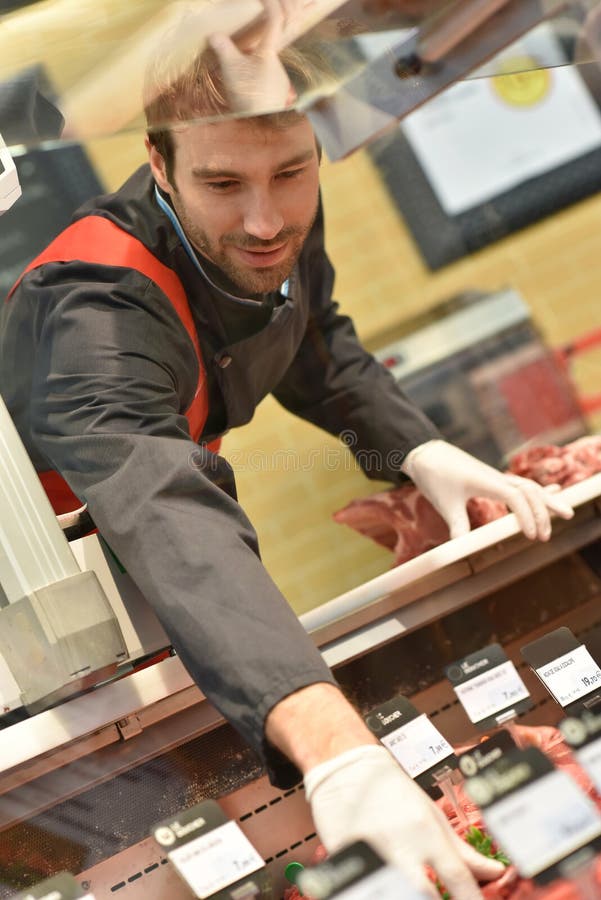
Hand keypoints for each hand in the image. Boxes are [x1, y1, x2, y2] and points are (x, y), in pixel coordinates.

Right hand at [208, 0, 309, 113]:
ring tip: (241, 76)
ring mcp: (281, 82)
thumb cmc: (249, 94)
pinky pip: (268, 83)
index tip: (266, 4)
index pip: (275, 22)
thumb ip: (224, 49)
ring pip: (267, 67)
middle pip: (267, 48)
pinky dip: (258, 83)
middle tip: (240, 50)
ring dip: (254, 68)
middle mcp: (278, 65)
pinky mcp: (279, 97)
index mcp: (268, 53)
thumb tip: (213, 35)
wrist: (261, 124)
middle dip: (254, 47)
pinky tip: (248, 91)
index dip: (272, 9)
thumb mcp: (232, 69)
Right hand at [305, 745, 503, 897]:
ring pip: (390, 892)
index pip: (457, 876)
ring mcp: (369, 853)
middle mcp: (399, 844)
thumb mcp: (431, 814)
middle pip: (422, 894)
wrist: (347, 770)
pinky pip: (361, 885)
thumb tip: (495, 872)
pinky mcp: (343, 859)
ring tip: (410, 891)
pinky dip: (370, 889)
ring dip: (403, 895)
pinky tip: (380, 887)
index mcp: (425, 831)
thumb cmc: (392, 791)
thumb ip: (461, 850)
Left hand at [402, 440, 573, 540]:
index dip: (527, 515)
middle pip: (530, 490)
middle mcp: (496, 477)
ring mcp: (496, 477)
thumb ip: (457, 524)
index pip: (516, 497)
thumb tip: (462, 548)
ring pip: (529, 486)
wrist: (425, 453)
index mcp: (487, 481)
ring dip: (546, 501)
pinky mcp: (493, 479)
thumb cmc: (435, 475)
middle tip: (546, 536)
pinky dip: (537, 493)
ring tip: (565, 514)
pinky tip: (551, 494)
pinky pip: (521, 485)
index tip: (530, 535)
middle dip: (543, 512)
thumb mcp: (444, 502)